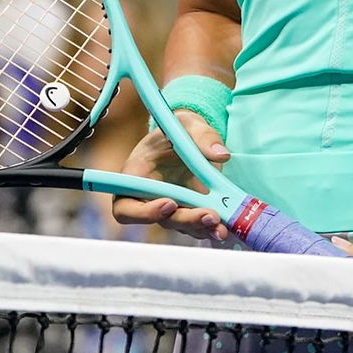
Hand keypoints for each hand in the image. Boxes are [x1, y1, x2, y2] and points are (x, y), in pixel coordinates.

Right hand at [110, 112, 233, 242]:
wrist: (193, 137)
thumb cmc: (180, 129)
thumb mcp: (188, 124)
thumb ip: (202, 136)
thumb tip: (221, 154)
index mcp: (137, 178)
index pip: (126, 207)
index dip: (144, 213)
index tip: (169, 203)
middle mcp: (150, 198)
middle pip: (161, 221)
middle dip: (186, 220)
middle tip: (209, 215)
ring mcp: (171, 208)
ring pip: (182, 226)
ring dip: (202, 228)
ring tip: (221, 225)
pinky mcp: (190, 211)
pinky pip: (198, 226)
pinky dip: (211, 228)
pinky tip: (226, 227)